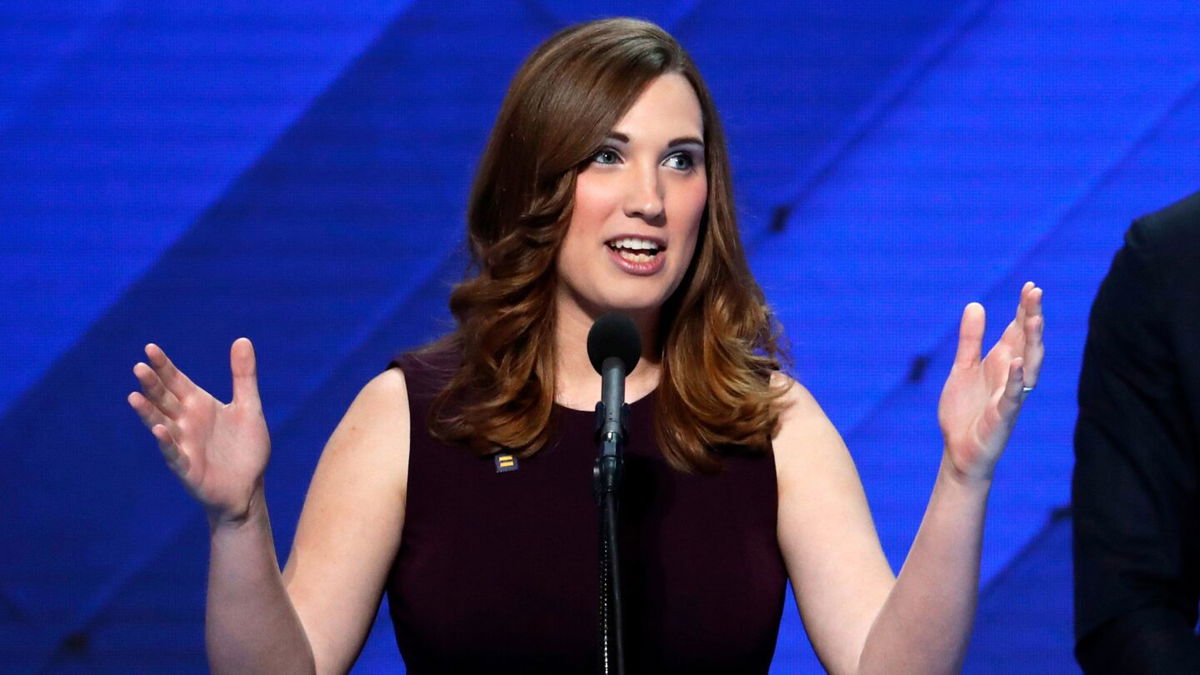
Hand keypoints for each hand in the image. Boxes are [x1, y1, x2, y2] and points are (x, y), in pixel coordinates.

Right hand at [128, 338, 270, 524]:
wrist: (249, 487)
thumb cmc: (245, 447)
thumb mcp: (249, 407)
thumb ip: (243, 375)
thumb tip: (243, 339)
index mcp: (198, 404)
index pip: (176, 381)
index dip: (164, 366)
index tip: (150, 349)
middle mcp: (186, 422)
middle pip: (164, 399)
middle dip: (152, 384)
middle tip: (139, 367)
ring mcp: (184, 444)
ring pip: (161, 424)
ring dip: (148, 412)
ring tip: (134, 396)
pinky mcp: (187, 467)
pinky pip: (174, 453)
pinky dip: (166, 442)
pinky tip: (158, 430)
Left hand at [938, 282, 1043, 482]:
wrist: (959, 450)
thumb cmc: (966, 410)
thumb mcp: (963, 367)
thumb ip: (971, 339)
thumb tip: (975, 305)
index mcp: (1002, 363)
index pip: (1017, 331)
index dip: (1024, 309)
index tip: (1030, 286)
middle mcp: (1011, 376)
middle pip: (1027, 342)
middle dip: (1031, 317)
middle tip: (1035, 292)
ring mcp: (1010, 395)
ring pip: (1029, 366)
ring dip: (1032, 343)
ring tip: (1034, 319)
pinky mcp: (1003, 416)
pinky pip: (1013, 396)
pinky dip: (1017, 380)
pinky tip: (1018, 363)